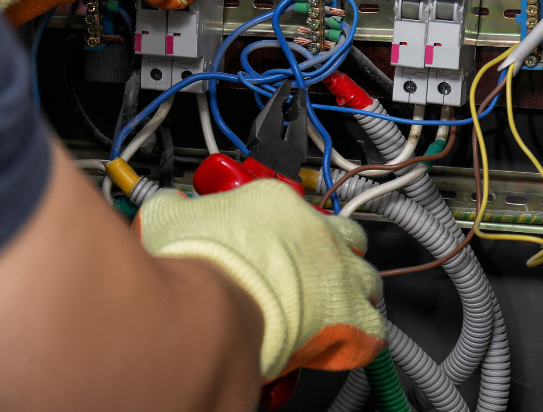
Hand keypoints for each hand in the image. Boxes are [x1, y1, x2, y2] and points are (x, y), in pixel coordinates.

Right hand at [135, 180, 385, 380]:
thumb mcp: (169, 218)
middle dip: (335, 249)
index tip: (269, 238)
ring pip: (367, 277)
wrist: (215, 302)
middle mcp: (316, 230)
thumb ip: (174, 207)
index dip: (283, 226)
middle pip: (345, 233)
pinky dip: (360, 337)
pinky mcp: (352, 316)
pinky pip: (373, 328)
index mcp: (276, 202)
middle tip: (311, 267)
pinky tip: (339, 341)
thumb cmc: (198, 262)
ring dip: (353, 290)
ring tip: (330, 304)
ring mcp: (339, 271)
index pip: (292, 206)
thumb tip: (168, 205)